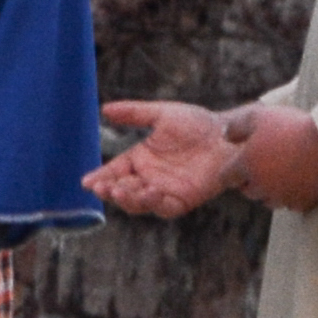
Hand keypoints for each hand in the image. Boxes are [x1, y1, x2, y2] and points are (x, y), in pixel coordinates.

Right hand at [90, 99, 243, 219]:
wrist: (230, 135)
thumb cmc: (199, 123)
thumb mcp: (163, 113)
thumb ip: (134, 113)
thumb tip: (104, 109)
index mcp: (141, 159)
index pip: (114, 171)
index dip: (100, 178)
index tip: (87, 182)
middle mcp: (149, 177)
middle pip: (122, 191)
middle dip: (110, 191)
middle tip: (103, 188)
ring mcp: (166, 190)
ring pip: (139, 203)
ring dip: (127, 199)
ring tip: (119, 190)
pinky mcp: (183, 200)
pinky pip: (164, 208)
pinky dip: (154, 203)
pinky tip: (150, 191)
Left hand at [235, 104, 317, 212]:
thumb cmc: (292, 126)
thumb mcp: (259, 116)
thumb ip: (236, 126)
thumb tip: (224, 135)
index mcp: (247, 166)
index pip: (227, 178)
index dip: (232, 171)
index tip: (241, 163)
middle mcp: (261, 186)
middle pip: (248, 191)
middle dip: (250, 181)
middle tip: (262, 167)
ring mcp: (282, 196)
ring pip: (268, 201)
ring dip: (270, 191)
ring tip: (280, 176)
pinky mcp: (303, 202)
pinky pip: (291, 204)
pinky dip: (291, 196)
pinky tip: (298, 182)